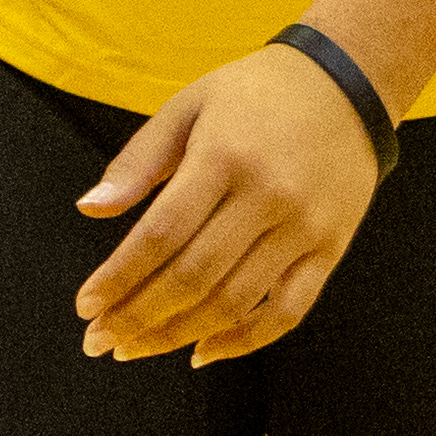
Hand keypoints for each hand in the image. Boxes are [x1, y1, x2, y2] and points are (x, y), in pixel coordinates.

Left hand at [72, 47, 381, 365]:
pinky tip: (203, 352)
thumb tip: (89, 209)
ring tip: (136, 348)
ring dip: (177, 335)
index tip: (86, 306)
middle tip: (99, 341)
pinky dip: (244, 342)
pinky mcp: (331, 248)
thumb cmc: (255, 93)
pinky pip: (288, 312)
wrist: (349, 82)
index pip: (161, 234)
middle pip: (193, 277)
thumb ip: (138, 159)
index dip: (119, 278)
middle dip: (137, 317)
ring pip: (234, 302)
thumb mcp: (189, 106)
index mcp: (224, 155)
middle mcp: (267, 195)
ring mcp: (304, 227)